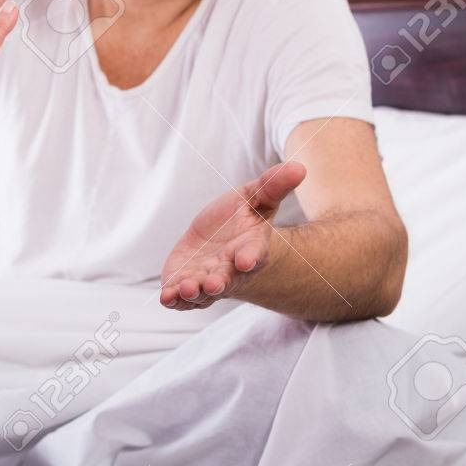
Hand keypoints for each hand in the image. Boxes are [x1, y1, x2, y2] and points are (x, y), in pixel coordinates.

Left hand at [159, 161, 306, 309]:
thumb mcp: (256, 198)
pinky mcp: (185, 283)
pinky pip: (180, 297)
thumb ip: (273, 185)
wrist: (221, 240)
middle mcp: (229, 270)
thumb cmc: (241, 220)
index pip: (253, 255)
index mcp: (249, 249)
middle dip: (218, 282)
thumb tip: (299, 167)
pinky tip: (166, 298)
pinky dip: (174, 299)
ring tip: (187, 289)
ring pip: (201, 292)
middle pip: (225, 280)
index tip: (245, 260)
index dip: (249, 257)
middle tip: (212, 284)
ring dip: (193, 293)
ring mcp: (206, 280)